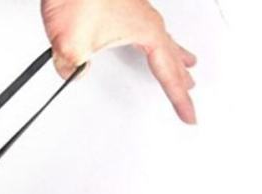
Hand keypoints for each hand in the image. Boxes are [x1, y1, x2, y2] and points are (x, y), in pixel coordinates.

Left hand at [41, 0, 197, 122]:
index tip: (190, 115)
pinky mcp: (121, 3)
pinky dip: (155, 40)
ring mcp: (135, 9)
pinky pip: (147, 27)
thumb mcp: (71, 47)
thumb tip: (73, 72)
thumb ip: (74, 69)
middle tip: (190, 92)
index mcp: (147, 32)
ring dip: (174, 54)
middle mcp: (146, 19)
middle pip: (172, 54)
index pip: (168, 74)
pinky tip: (147, 40)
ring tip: (186, 64)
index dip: (179, 99)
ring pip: (163, 38)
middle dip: (181, 77)